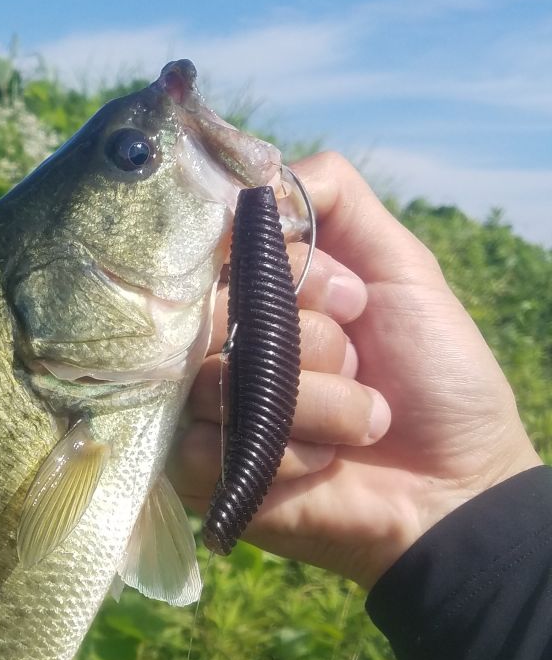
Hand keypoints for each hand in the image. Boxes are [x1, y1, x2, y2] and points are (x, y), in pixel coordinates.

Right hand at [173, 151, 542, 587]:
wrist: (458, 486)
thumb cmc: (437, 376)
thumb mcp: (401, 265)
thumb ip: (336, 199)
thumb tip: (255, 173)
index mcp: (260, 292)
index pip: (217, 249)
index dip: (284, 270)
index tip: (349, 297)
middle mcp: (222, 343)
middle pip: (210, 310)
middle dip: (306, 337)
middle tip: (361, 356)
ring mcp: (206, 409)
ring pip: (217, 377)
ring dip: (314, 402)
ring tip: (363, 423)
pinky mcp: (201, 473)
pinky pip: (210, 443)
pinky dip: (289, 452)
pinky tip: (324, 465)